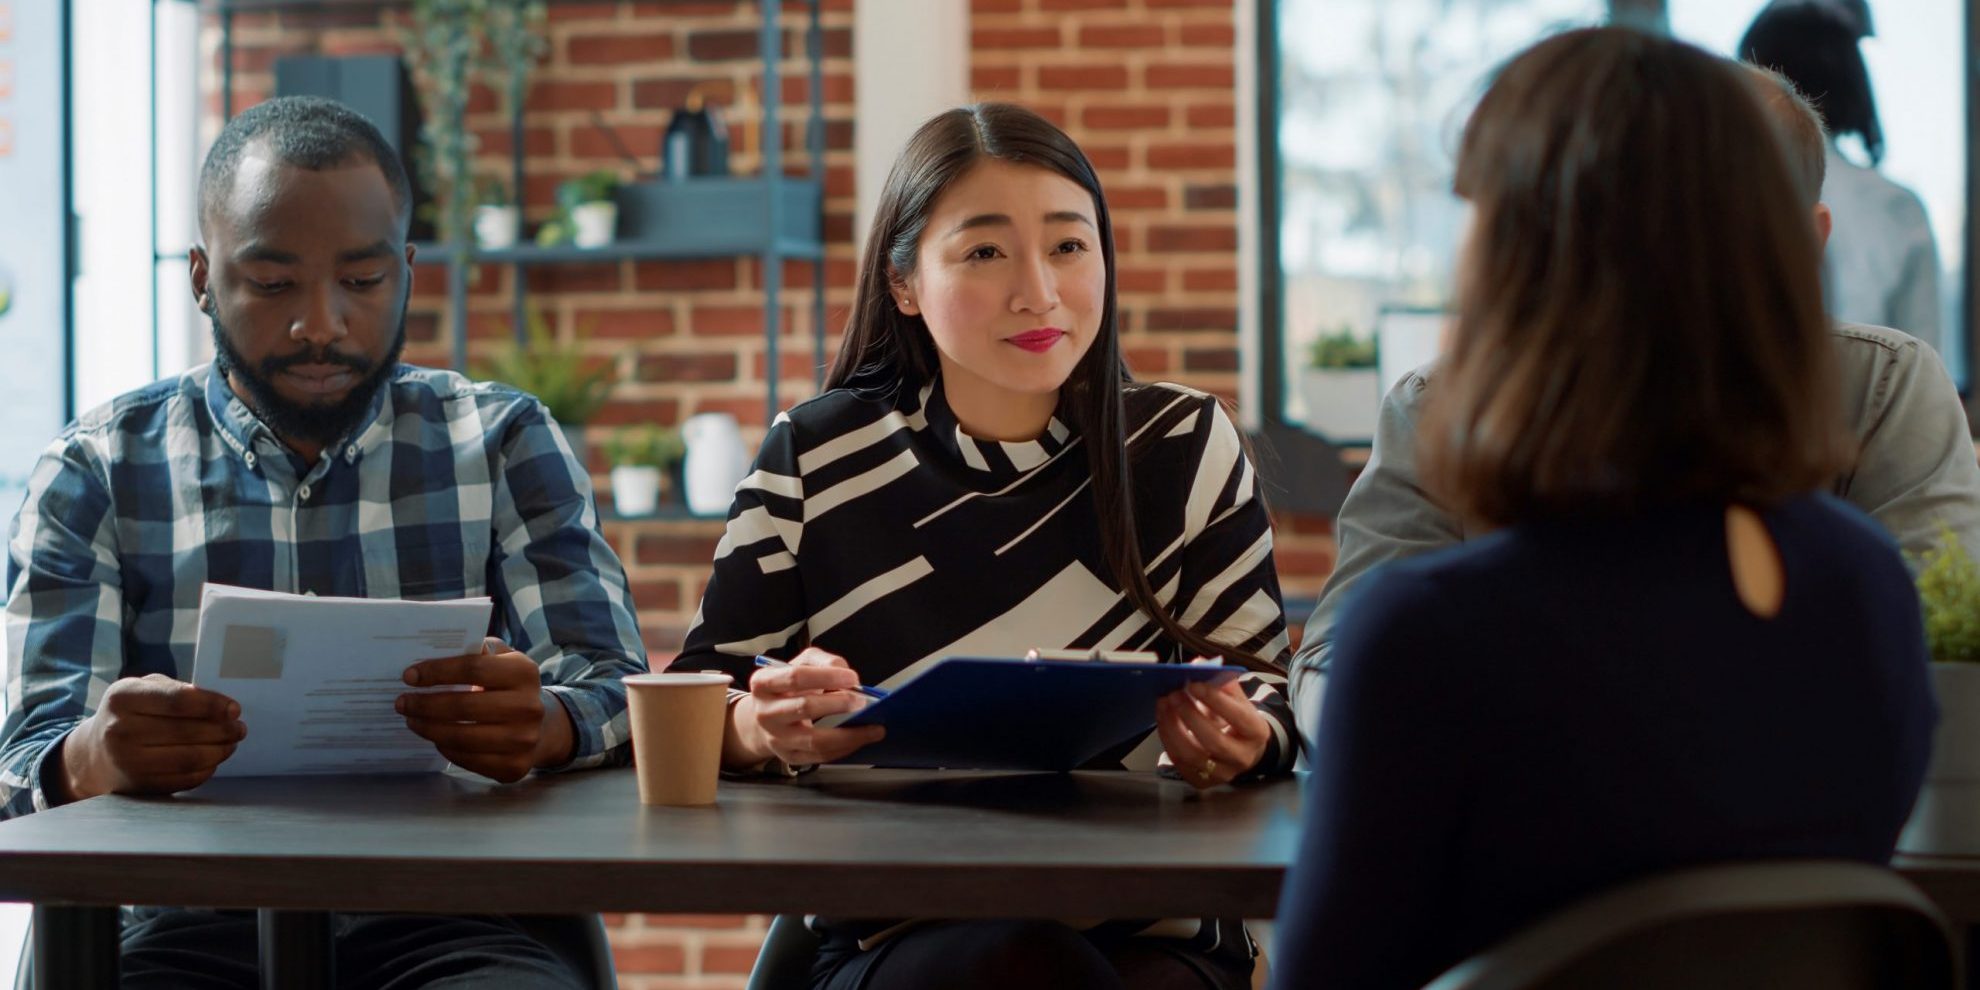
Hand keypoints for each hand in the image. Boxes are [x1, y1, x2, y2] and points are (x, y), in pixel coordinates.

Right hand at [56, 674, 245, 801]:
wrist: (96, 753)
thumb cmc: (131, 713)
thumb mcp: (144, 689)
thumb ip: (178, 690)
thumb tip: (220, 708)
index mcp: (123, 698)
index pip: (177, 701)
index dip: (212, 705)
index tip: (235, 709)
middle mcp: (119, 730)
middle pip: (187, 732)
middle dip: (223, 730)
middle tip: (240, 728)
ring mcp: (126, 762)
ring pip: (189, 759)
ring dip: (220, 751)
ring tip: (231, 742)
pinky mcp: (137, 787)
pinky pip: (184, 780)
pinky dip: (207, 769)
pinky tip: (214, 759)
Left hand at [398, 638, 570, 783]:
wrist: (541, 727)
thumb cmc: (509, 686)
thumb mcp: (502, 660)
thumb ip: (476, 650)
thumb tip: (434, 649)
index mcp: (524, 672)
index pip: (473, 668)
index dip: (437, 672)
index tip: (409, 676)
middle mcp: (529, 707)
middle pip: (464, 705)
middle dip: (425, 704)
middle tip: (403, 703)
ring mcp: (523, 740)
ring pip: (462, 737)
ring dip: (429, 728)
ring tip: (412, 720)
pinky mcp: (514, 767)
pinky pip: (468, 760)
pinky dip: (445, 749)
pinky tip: (435, 738)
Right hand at [730, 647, 883, 767]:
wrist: (766, 717)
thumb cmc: (788, 687)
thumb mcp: (801, 664)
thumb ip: (824, 661)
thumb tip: (846, 674)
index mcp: (764, 684)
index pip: (795, 677)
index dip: (827, 677)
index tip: (852, 677)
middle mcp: (766, 713)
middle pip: (805, 708)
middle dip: (839, 703)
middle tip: (862, 701)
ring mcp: (776, 738)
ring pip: (816, 740)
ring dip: (849, 734)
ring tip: (873, 727)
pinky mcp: (789, 756)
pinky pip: (821, 756)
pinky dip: (845, 747)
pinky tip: (860, 738)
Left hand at [1154, 680, 1270, 790]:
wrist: (1243, 749)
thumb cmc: (1237, 719)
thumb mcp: (1237, 700)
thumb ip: (1221, 682)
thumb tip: (1199, 665)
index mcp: (1257, 733)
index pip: (1238, 717)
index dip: (1215, 699)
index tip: (1194, 683)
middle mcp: (1242, 757)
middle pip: (1214, 740)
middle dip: (1190, 715)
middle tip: (1173, 693)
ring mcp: (1222, 774)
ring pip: (1192, 754)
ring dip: (1173, 727)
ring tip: (1164, 704)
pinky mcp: (1202, 782)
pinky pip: (1179, 762)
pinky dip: (1168, 738)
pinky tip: (1163, 719)